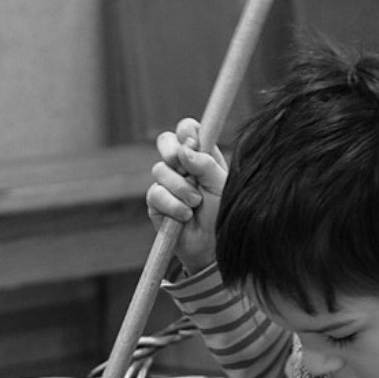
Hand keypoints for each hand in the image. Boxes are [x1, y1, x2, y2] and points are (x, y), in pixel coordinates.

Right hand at [144, 118, 226, 274]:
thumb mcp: (221, 186)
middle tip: (181, 164)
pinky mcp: (156, 202)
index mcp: (200, 156)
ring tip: (196, 204)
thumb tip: (186, 149)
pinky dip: (172, 205)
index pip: (187, 130)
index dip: (186, 131)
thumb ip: (206, 164)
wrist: (213, 247)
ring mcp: (167, 183)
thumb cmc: (222, 215)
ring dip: (180, 188)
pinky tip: (185, 216)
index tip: (193, 141)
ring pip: (160, 170)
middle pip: (165, 141)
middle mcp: (182, 166)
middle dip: (171, 151)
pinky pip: (155, 194)